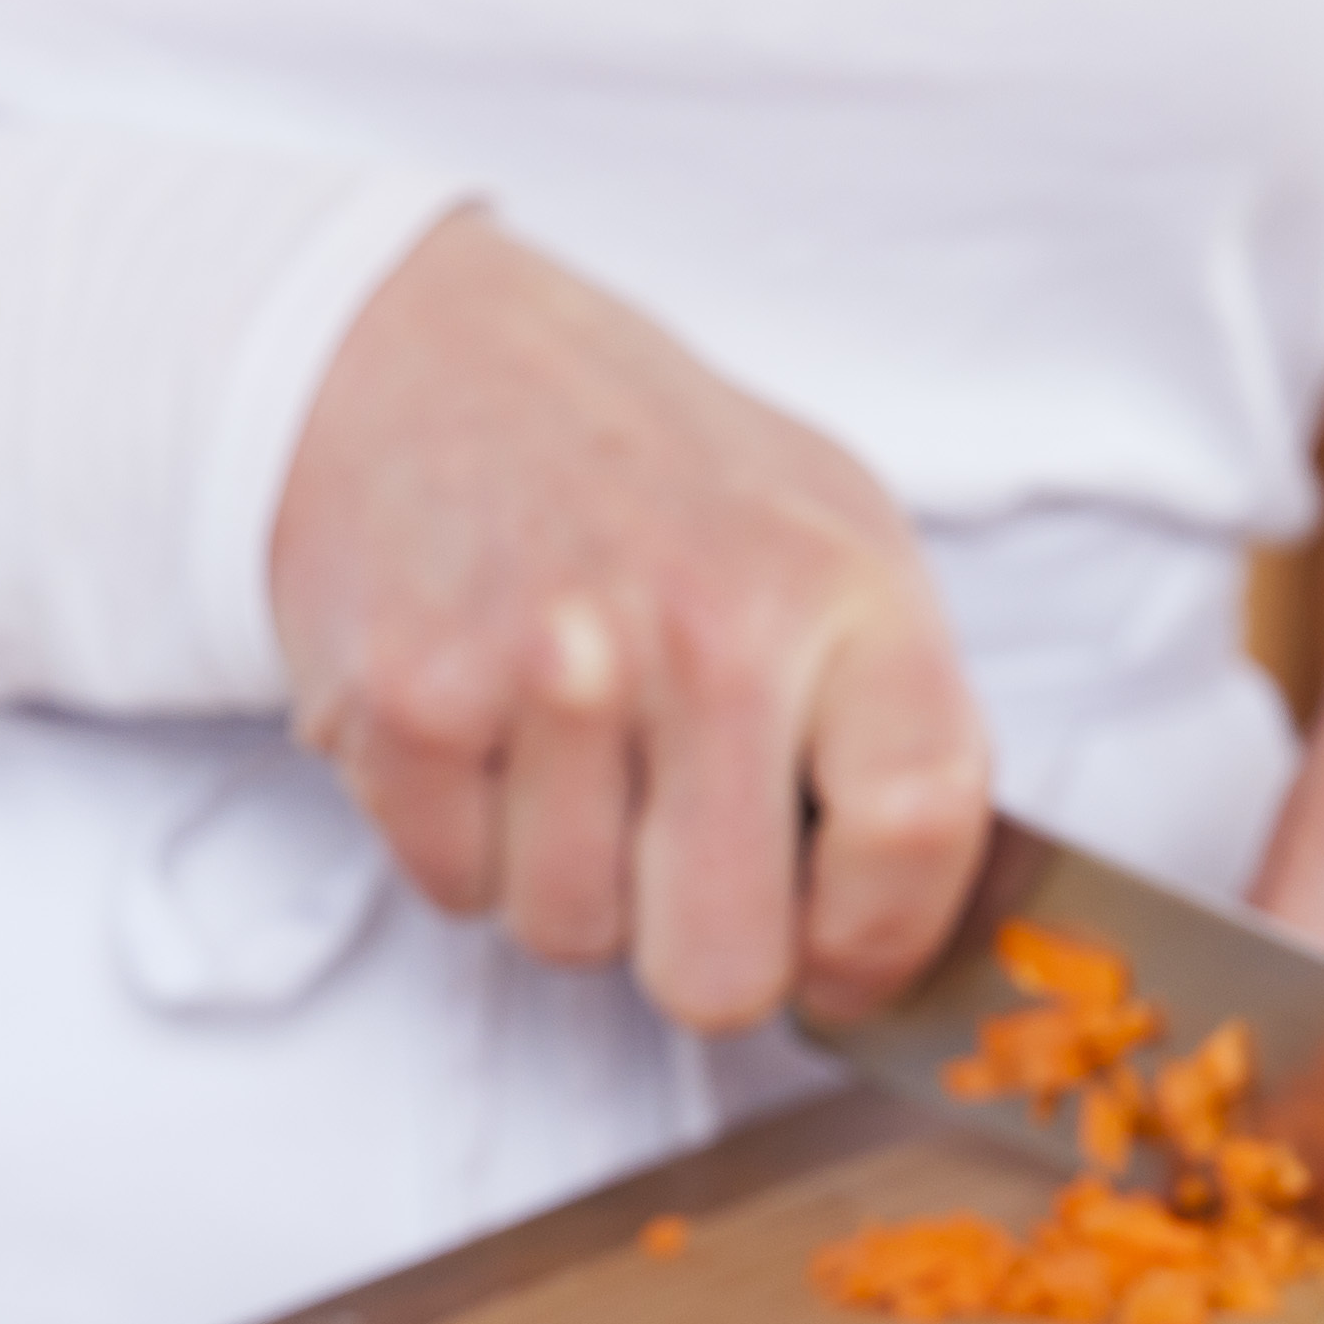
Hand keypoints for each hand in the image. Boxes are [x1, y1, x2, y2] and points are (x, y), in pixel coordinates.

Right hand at [271, 212, 992, 1034]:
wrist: (421, 357)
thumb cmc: (637, 466)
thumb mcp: (826, 532)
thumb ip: (887, 716)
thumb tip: (895, 914)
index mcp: (838, 585)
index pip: (916, 830)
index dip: (878, 939)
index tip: (836, 952)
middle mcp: (703, 626)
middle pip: (721, 966)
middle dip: (697, 953)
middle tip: (677, 866)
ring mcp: (548, 667)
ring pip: (573, 936)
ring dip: (569, 879)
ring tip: (567, 750)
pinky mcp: (407, 701)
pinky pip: (458, 888)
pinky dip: (466, 839)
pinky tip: (484, 729)